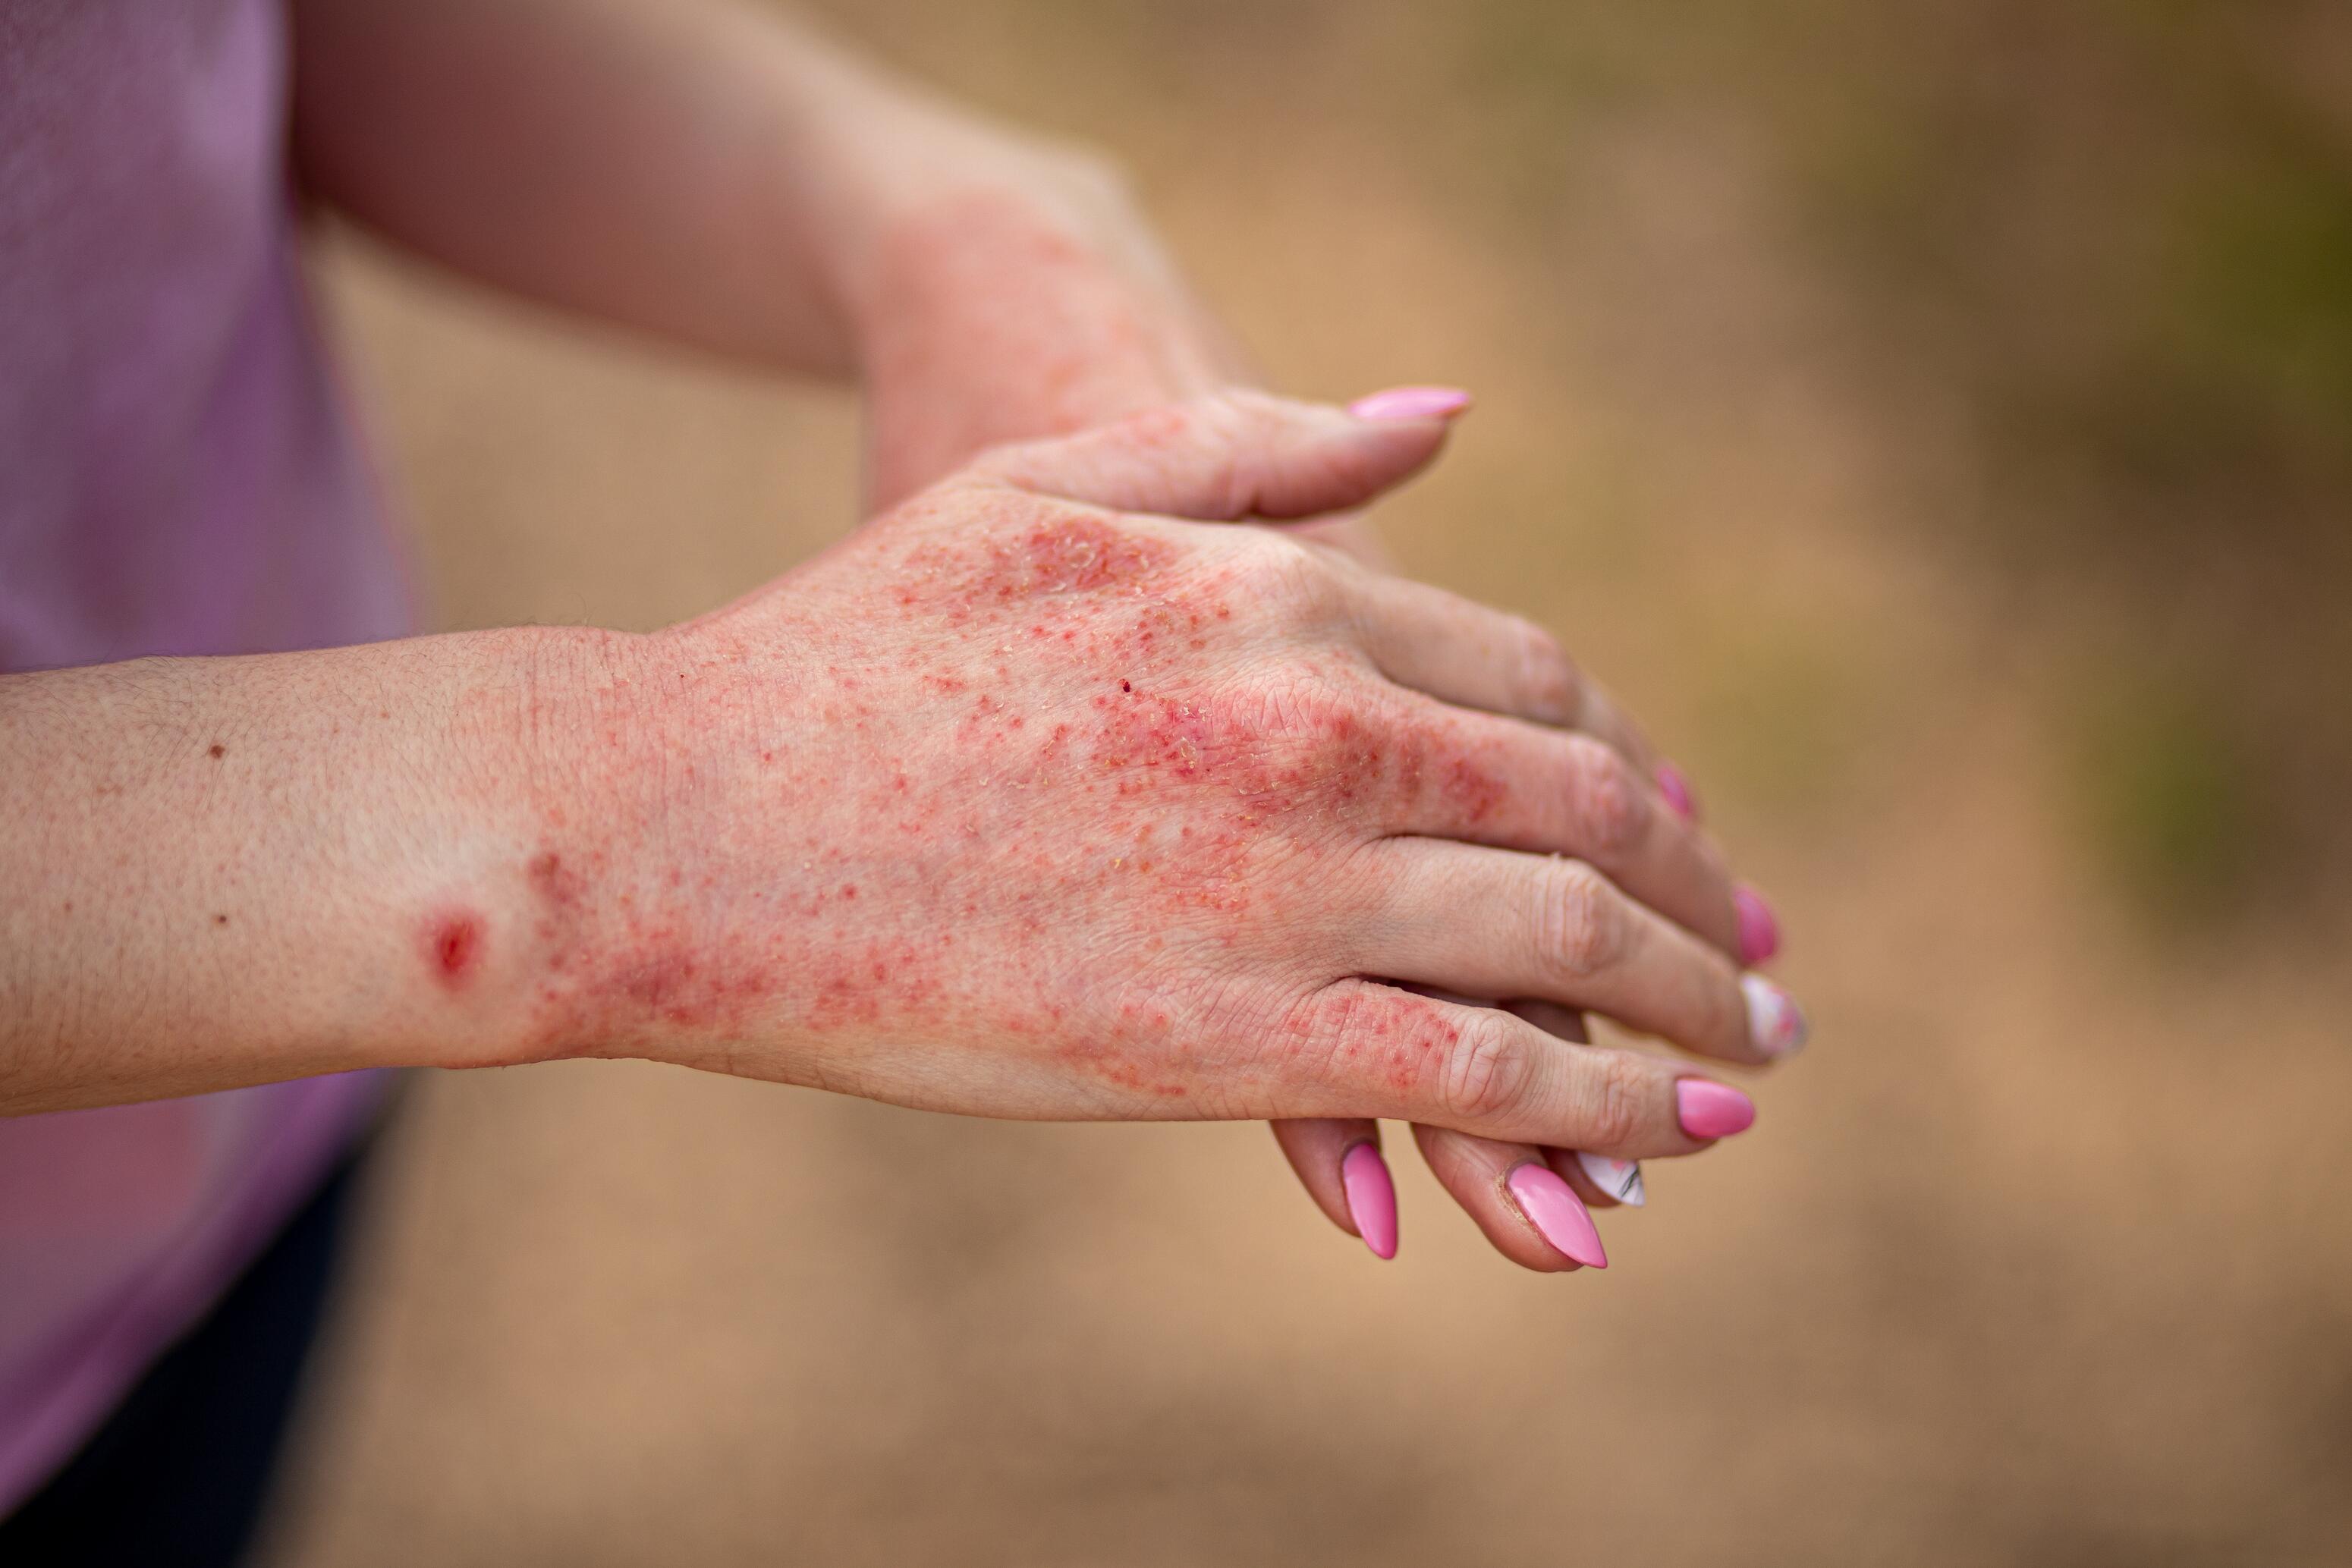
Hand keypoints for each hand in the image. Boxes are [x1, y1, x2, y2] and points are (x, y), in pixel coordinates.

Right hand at [833, 123, 1801, 1269]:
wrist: (672, 813)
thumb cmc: (847, 644)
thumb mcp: (1054, 480)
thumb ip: (1262, 446)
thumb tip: (1445, 415)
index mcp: (1281, 591)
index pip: (1532, 678)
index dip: (1621, 762)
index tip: (1667, 829)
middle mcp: (1316, 724)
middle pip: (1584, 807)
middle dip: (1698, 894)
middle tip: (1758, 962)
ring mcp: (1284, 883)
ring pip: (1564, 944)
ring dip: (1684, 1010)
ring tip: (1745, 1060)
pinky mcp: (1233, 1039)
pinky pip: (1475, 1078)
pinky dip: (1594, 1116)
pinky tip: (1656, 1147)